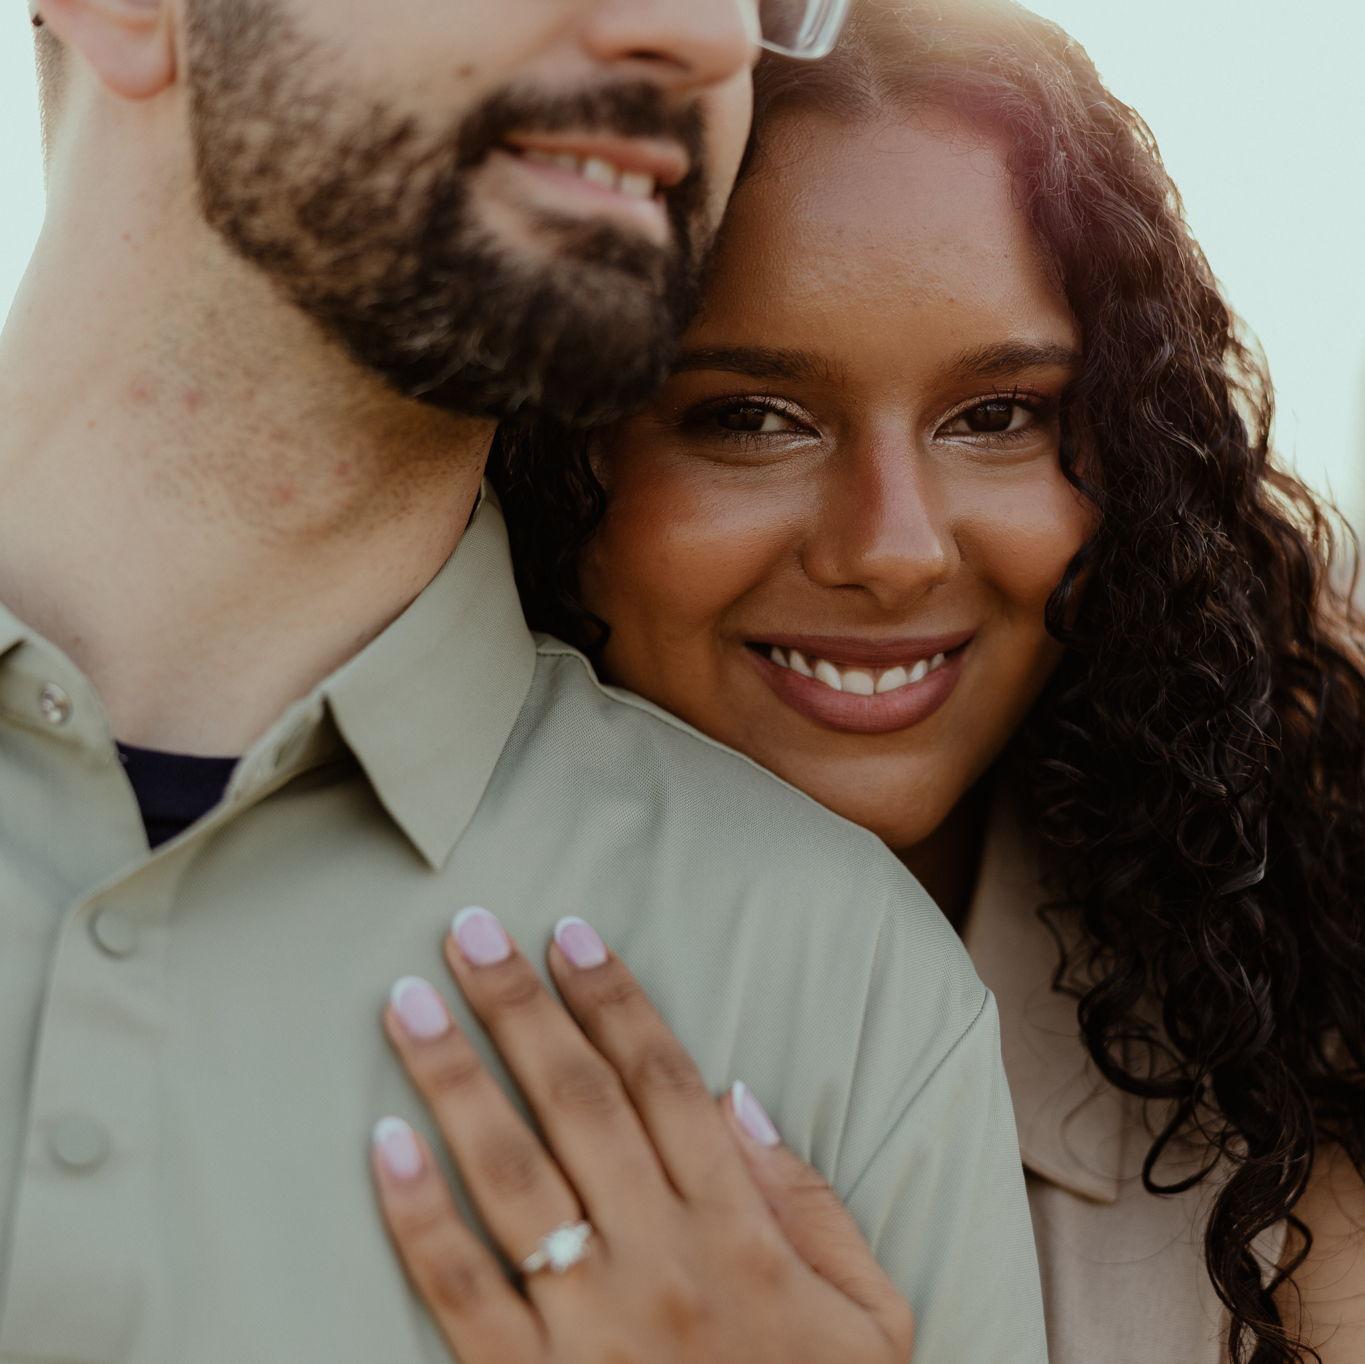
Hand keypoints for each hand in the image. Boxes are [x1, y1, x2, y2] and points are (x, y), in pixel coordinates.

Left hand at [371, 907, 914, 1363]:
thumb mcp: (871, 1317)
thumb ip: (810, 1203)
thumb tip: (739, 1096)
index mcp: (738, 1233)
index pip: (666, 1080)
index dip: (615, 997)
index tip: (570, 934)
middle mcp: (660, 1261)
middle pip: (579, 1103)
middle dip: (520, 1008)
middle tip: (471, 932)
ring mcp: (589, 1328)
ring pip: (513, 1176)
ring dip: (455, 1081)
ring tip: (409, 1004)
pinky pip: (462, 1293)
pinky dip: (417, 1216)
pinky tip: (382, 1145)